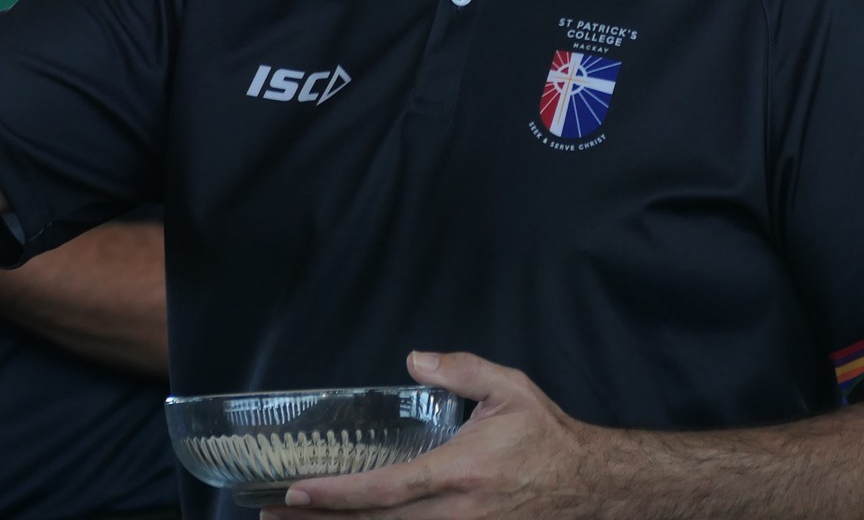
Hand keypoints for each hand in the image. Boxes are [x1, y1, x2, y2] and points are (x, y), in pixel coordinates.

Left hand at [263, 351, 600, 519]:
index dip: (337, 494)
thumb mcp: (511, 388)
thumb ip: (462, 370)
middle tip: (274, 513)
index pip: (386, 489)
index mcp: (459, 472)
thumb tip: (415, 360)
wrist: (589, 484)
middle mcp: (456, 513)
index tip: (296, 490)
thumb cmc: (545, 435)